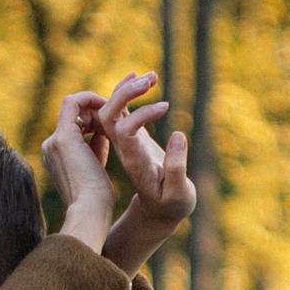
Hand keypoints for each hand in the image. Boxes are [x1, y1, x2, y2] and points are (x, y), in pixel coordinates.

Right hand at [40, 85, 116, 250]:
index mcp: (57, 156)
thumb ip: (95, 150)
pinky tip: (112, 105)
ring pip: (73, 105)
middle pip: (74, 113)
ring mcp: (54, 140)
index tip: (115, 120)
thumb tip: (102, 135)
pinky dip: (93, 98)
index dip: (94, 118)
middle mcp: (51, 145)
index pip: (74, 126)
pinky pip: (75, 102)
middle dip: (96, 107)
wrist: (89, 212)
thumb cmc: (97, 200)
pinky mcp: (64, 136)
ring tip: (119, 107)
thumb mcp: (95, 169)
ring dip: (97, 102)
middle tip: (121, 108)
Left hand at [89, 70, 193, 267]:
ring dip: (127, 89)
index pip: (124, 130)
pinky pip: (119, 111)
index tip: (165, 107)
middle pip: (109, 115)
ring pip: (112, 110)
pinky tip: (143, 80)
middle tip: (152, 79)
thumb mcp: (180, 194)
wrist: (159, 213)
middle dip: (126, 92)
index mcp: (134, 162)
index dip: (140, 113)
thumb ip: (177, 166)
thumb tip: (178, 134)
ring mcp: (124, 142)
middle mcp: (123, 150)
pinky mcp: (130, 137)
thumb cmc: (173, 206)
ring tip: (152, 76)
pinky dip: (127, 93)